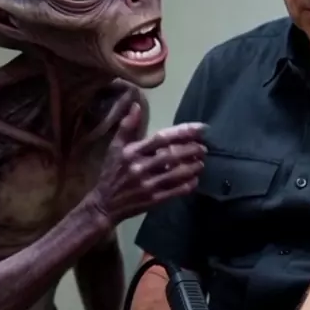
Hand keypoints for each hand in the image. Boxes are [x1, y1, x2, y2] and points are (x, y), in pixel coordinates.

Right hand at [93, 100, 206, 223]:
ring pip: (177, 174)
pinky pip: (176, 191)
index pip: (162, 138)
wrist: (105, 204)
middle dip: (192, 149)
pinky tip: (195, 179)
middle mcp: (140, 167)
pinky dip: (188, 185)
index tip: (201, 128)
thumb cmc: (112, 172)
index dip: (183, 132)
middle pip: (173, 155)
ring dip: (193, 167)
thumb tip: (135, 105)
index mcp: (132, 152)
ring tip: (201, 162)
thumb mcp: (115, 148)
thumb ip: (127, 126)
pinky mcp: (153, 200)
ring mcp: (148, 185)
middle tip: (204, 147)